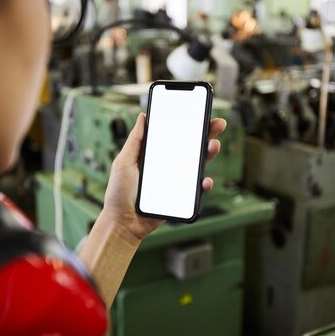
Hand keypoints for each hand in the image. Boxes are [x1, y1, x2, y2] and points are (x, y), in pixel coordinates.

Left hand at [100, 113, 226, 242]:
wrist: (123, 223)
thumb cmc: (118, 194)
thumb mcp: (123, 162)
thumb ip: (135, 141)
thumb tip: (143, 117)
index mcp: (155, 154)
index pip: (175, 135)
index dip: (188, 123)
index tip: (200, 112)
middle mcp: (168, 166)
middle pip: (191, 147)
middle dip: (206, 134)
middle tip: (216, 125)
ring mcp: (176, 181)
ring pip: (198, 165)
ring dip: (209, 154)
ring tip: (212, 146)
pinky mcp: (181, 198)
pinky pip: (197, 190)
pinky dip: (204, 184)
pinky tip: (205, 179)